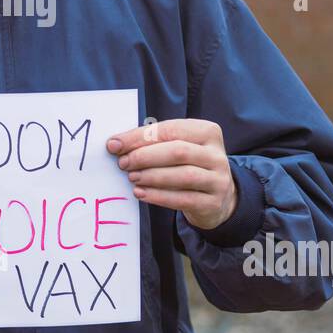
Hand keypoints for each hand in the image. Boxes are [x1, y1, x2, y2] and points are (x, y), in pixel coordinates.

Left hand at [106, 119, 236, 230]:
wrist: (217, 198)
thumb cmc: (188, 166)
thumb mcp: (178, 148)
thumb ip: (153, 142)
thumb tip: (116, 144)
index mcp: (208, 132)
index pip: (171, 129)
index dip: (140, 136)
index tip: (115, 144)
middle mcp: (216, 155)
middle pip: (178, 151)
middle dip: (145, 156)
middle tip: (123, 163)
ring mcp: (218, 180)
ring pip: (183, 175)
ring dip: (152, 176)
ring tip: (132, 177)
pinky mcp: (212, 203)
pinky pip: (183, 199)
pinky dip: (158, 196)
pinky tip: (140, 193)